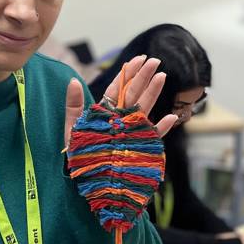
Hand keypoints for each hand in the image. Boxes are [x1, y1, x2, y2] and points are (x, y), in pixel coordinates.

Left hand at [63, 55, 177, 145]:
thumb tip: (73, 80)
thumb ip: (74, 106)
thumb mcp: (72, 129)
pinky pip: (153, 136)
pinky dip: (162, 128)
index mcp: (105, 113)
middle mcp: (121, 120)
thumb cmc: (80, 156)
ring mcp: (131, 132)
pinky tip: (172, 117)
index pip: (118, 89)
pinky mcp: (140, 146)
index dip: (128, 74)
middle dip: (144, 76)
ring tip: (161, 76)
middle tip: (154, 60)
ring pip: (144, 108)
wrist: (89, 183)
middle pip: (134, 93)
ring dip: (153, 93)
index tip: (138, 59)